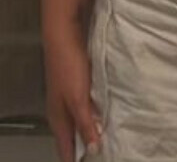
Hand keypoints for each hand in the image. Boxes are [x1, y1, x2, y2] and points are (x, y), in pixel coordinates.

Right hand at [43, 27, 102, 160]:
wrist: (65, 34)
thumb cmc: (69, 67)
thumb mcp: (78, 98)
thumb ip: (85, 123)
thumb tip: (93, 149)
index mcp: (59, 118)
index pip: (66, 148)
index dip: (77, 158)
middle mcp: (61, 110)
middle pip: (73, 136)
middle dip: (87, 146)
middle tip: (107, 152)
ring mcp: (69, 96)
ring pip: (81, 120)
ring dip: (93, 128)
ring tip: (111, 136)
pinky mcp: (77, 83)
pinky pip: (87, 105)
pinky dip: (96, 112)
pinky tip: (108, 111)